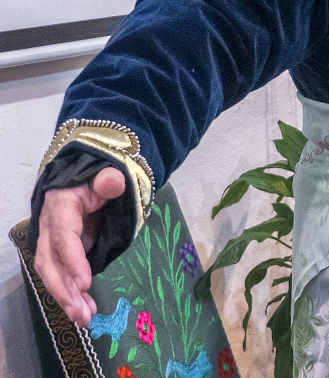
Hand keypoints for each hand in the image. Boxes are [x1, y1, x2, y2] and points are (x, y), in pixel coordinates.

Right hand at [34, 167, 126, 326]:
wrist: (86, 180)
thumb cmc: (96, 180)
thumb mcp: (106, 175)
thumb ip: (109, 180)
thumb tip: (112, 182)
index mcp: (61, 206)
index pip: (64, 236)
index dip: (72, 260)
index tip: (85, 283)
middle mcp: (50, 226)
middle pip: (50, 261)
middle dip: (63, 289)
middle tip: (80, 313)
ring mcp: (53, 241)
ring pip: (52, 273)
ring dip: (67, 297)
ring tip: (84, 318)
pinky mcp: (60, 252)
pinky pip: (61, 275)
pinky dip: (71, 293)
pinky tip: (84, 308)